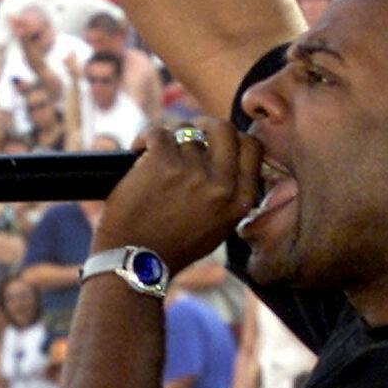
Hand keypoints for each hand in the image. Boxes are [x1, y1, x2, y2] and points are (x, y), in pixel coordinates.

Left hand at [93, 119, 256, 276]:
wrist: (135, 261)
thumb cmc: (172, 248)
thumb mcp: (218, 227)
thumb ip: (229, 195)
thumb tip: (229, 158)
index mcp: (239, 200)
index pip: (252, 147)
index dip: (233, 138)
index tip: (214, 142)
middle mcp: (221, 185)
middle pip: (223, 128)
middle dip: (203, 126)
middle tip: (186, 135)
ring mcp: (193, 172)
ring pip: (185, 131)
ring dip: (169, 139)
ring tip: (155, 155)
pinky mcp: (162, 162)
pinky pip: (158, 132)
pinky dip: (145, 138)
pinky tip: (137, 150)